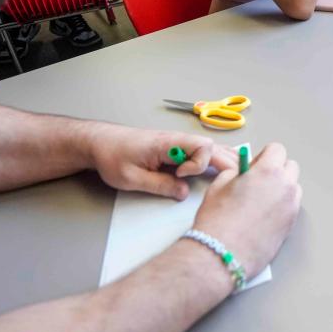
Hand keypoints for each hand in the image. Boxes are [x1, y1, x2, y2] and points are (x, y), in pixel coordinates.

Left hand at [88, 124, 237, 200]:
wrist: (100, 142)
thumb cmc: (112, 155)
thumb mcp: (131, 178)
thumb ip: (160, 185)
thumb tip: (183, 192)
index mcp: (168, 142)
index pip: (202, 147)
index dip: (198, 164)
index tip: (181, 176)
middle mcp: (177, 139)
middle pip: (212, 146)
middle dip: (224, 163)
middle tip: (228, 181)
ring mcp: (178, 143)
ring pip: (210, 148)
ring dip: (222, 160)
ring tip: (232, 176)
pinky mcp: (176, 149)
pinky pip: (202, 151)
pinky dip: (213, 159)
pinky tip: (221, 168)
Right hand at [192, 142, 301, 274]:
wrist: (221, 254)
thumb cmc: (217, 221)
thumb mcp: (220, 185)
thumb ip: (237, 173)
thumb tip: (243, 173)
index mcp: (268, 171)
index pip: (277, 150)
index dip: (264, 156)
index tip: (255, 164)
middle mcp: (285, 187)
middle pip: (290, 167)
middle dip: (276, 170)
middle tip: (258, 181)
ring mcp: (291, 207)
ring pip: (293, 188)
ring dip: (281, 188)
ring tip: (260, 200)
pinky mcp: (291, 225)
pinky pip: (291, 207)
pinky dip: (282, 206)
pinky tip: (263, 215)